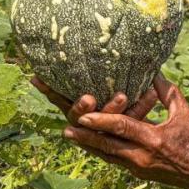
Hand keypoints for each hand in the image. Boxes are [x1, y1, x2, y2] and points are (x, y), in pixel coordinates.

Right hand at [31, 75, 159, 125]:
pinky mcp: (129, 134)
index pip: (59, 98)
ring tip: (122, 95)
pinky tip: (152, 91)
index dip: (47, 89)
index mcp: (78, 110)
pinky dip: (142, 104)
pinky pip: (134, 119)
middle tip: (88, 98)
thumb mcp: (100, 86)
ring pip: (106, 122)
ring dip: (111, 108)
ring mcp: (107, 131)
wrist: (151, 135)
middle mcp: (88, 123)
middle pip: (78, 116)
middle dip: (80, 107)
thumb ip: (86, 74)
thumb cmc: (119, 98)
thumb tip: (57, 53)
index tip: (36, 78)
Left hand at [63, 74, 188, 188]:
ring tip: (68, 134)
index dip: (102, 120)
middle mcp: (141, 156)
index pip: (123, 128)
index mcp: (154, 139)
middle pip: (107, 145)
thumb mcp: (184, 112)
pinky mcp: (135, 173)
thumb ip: (167, 92)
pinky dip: (98, 150)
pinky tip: (85, 142)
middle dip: (86, 137)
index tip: (84, 116)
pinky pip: (112, 160)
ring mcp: (136, 167)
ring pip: (106, 155)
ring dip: (86, 145)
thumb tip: (153, 71)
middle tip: (66, 129)